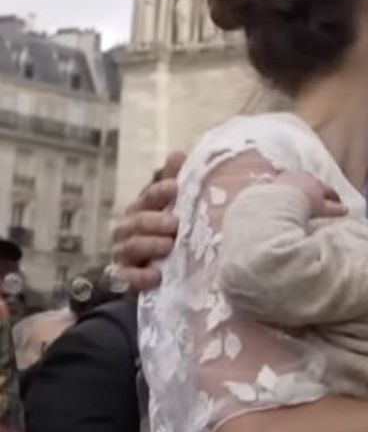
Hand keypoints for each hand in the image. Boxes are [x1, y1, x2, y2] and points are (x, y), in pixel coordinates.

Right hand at [109, 152, 184, 291]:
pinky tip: (155, 276)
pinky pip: (127, 277)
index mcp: (141, 209)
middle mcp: (128, 229)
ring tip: (168, 246)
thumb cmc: (164, 232)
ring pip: (131, 247)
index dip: (159, 192)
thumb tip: (179, 154)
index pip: (148, 197)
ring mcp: (124, 254)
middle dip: (154, 221)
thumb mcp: (172, 207)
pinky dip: (139, 276)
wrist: (154, 271)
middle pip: (137, 222)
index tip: (174, 187)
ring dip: (149, 245)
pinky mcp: (124, 277)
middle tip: (174, 224)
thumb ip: (174, 181)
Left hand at [271, 172, 346, 218]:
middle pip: (314, 182)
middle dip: (316, 188)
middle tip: (316, 195)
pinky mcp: (275, 179)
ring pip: (297, 180)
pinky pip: (281, 182)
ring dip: (300, 186)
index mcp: (318, 184)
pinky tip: (281, 193)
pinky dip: (283, 187)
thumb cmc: (305, 205)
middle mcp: (305, 177)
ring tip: (298, 194)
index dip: (334, 196)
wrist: (281, 200)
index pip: (329, 190)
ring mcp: (289, 177)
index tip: (338, 201)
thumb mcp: (322, 209)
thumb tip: (347, 210)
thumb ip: (334, 210)